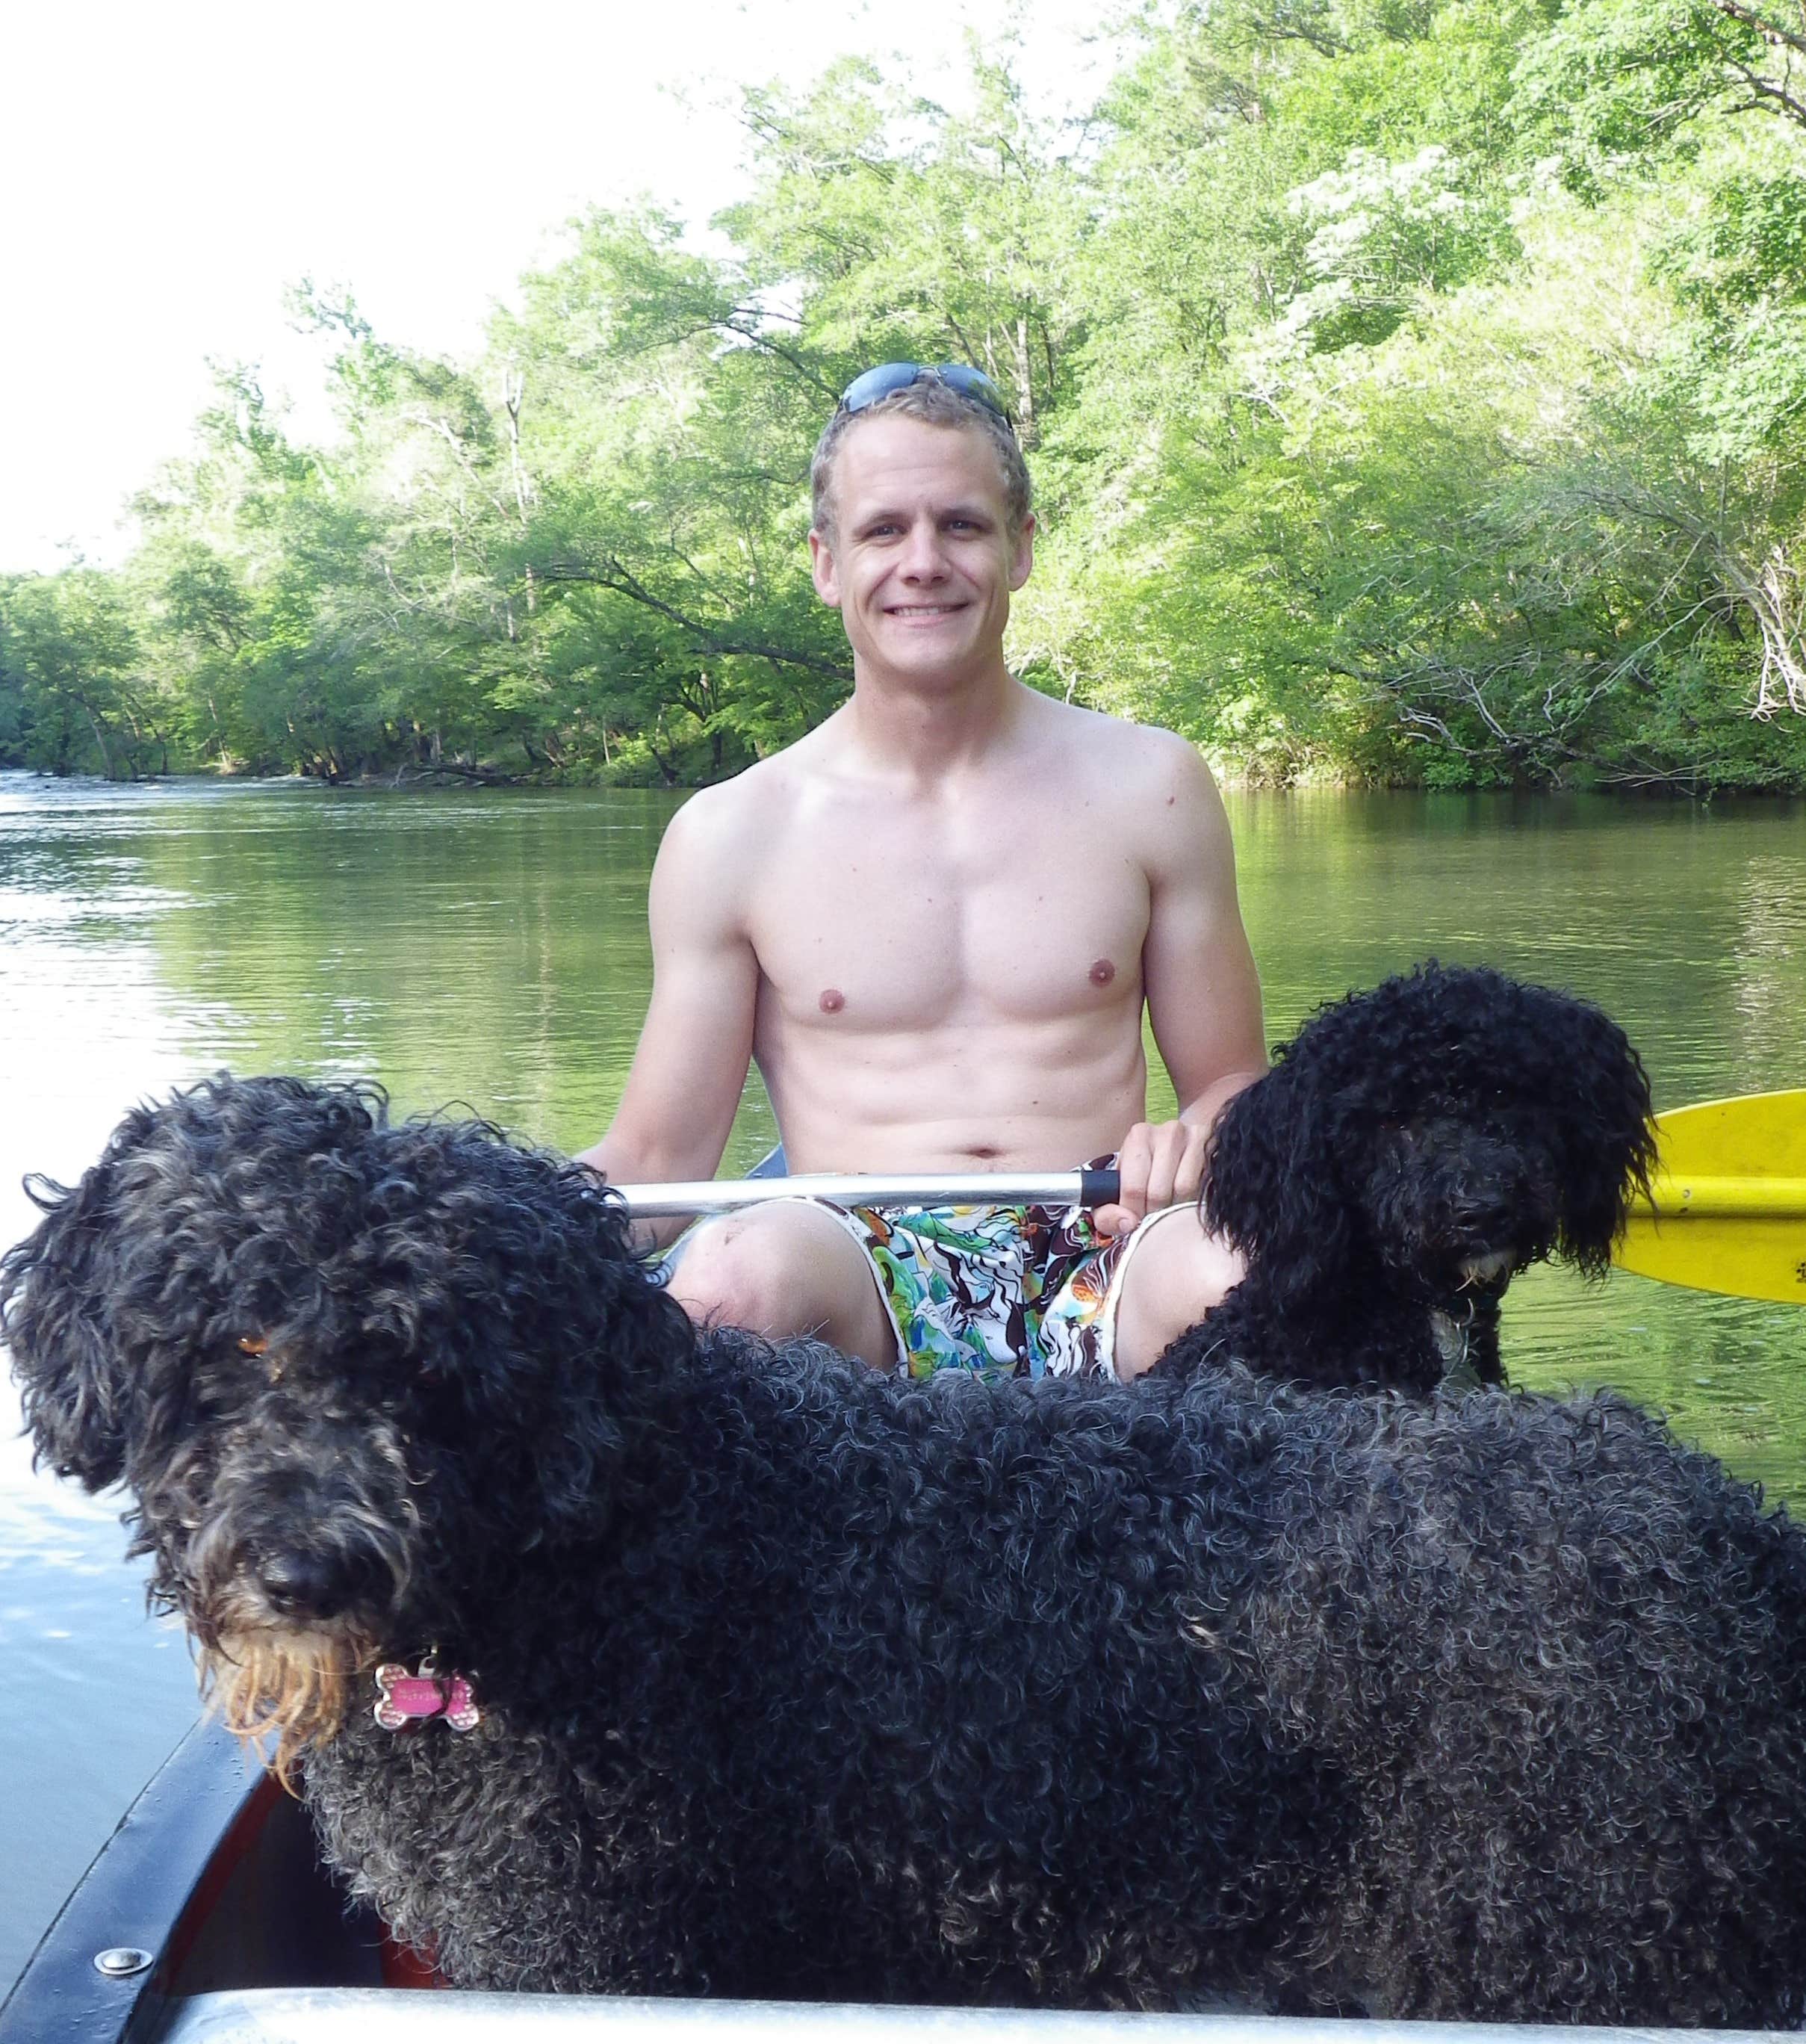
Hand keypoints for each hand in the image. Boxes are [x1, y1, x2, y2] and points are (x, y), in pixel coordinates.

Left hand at [1094, 1118, 1208, 1237]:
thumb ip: (1108, 1212)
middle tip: (1154, 1216)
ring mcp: (1196, 1138)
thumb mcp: (1119, 1187)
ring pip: (1184, 1190)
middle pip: (1159, 1192)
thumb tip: (1127, 1223)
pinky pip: (1206, 1186)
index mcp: (1139, 1136)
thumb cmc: (1146, 1172)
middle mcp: (1168, 1131)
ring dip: (1176, 1207)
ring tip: (1171, 1206)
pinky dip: (1196, 1200)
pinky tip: (1189, 1198)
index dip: (1133, 1213)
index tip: (1134, 1222)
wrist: (1182, 1150)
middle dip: (1154, 1213)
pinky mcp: (1217, 1149)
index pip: (1133, 1188)